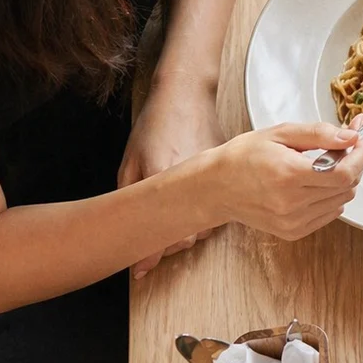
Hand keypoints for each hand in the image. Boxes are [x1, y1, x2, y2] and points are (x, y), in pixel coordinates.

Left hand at [119, 81, 227, 277]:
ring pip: (208, 225)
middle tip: (159, 230)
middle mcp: (198, 185)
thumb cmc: (155, 126)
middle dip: (173, 241)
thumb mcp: (131, 161)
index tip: (142, 266)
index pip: (170, 239)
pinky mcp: (235, 176)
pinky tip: (197, 197)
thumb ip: (130, 198)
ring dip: (192, 225)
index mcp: (166, 180)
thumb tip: (127, 237)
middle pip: (191, 238)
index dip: (155, 254)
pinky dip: (208, 209)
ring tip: (178, 210)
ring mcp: (220, 181)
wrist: (188, 96)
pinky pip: (222, 207)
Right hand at [199, 121, 362, 240]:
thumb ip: (319, 134)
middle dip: (354, 162)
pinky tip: (315, 183)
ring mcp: (293, 221)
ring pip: (342, 200)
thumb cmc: (245, 155)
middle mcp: (292, 203)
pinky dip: (332, 196)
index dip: (361, 154)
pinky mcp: (293, 232)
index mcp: (288, 175)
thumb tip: (352, 135)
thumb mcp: (281, 133)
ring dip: (343, 180)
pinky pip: (330, 213)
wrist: (217, 187)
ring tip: (325, 164)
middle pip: (347, 186)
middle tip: (346, 145)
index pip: (344, 172)